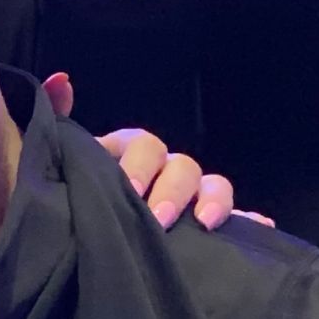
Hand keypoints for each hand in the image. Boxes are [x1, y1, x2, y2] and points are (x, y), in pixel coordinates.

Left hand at [40, 70, 272, 231]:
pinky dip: (249, 223)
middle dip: (174, 190)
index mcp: (131, 153)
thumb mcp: (60, 161)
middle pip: (182, 167)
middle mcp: (164, 170)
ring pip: (214, 187)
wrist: (80, 238)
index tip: (129, 189)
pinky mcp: (207, 226)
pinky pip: (237, 221)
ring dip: (214, 202)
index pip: (145, 145)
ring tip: (204, 225)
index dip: (140, 165)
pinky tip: (260, 228)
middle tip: (159, 217)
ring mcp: (190, 197)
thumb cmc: (74, 194)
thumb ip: (58, 123)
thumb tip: (61, 80)